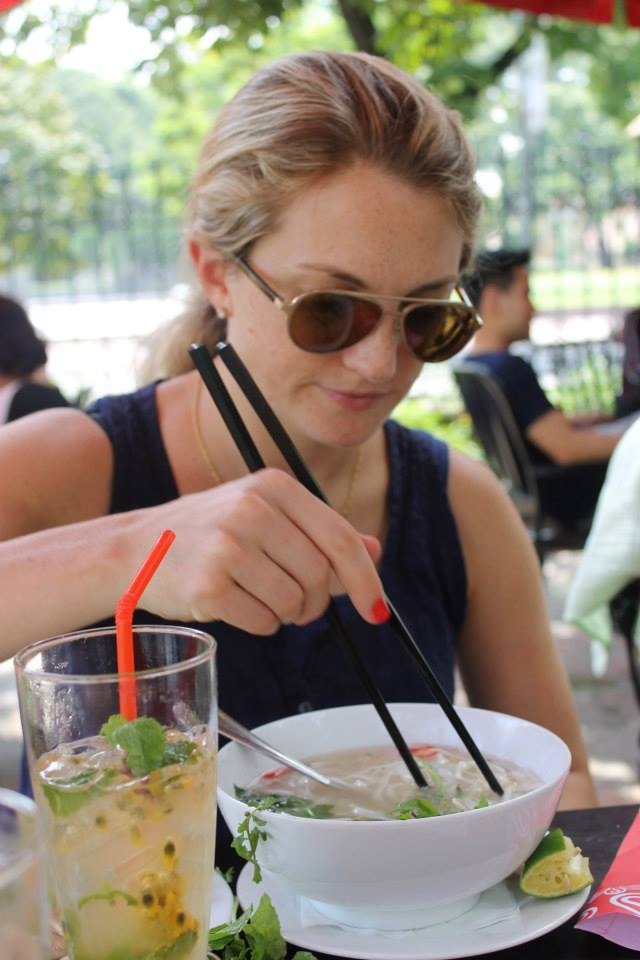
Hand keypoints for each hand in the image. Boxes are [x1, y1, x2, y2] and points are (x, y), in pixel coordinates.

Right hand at [134, 468, 386, 632]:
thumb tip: (374, 551)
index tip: (375, 609)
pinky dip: (261, 624)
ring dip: (287, 614)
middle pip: (319, 576)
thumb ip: (319, 531)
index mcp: (273, 486)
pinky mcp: (208, 586)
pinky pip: (263, 622)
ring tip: (261, 599)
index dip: (364, 579)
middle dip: (316, 602)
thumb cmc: (208, 534)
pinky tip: (238, 605)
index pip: (338, 538)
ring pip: (294, 602)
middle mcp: (251, 510)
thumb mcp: (265, 515)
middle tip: (299, 606)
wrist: (135, 549)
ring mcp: (227, 547)